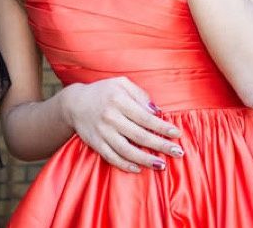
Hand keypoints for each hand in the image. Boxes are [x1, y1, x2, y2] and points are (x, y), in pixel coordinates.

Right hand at [59, 77, 184, 172]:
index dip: (162, 127)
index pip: (145, 117)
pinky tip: (138, 168)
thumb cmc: (103, 92)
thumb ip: (140, 94)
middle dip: (161, 145)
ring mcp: (102, 132)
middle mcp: (111, 117)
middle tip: (178, 153)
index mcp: (119, 100)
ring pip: (126, 150)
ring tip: (161, 165)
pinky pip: (111, 157)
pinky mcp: (95, 144)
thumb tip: (157, 111)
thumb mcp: (121, 83)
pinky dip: (125, 165)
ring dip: (145, 159)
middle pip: (139, 135)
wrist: (74, 103)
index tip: (177, 134)